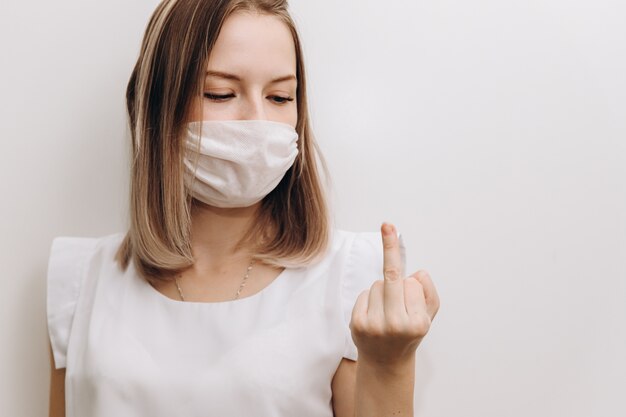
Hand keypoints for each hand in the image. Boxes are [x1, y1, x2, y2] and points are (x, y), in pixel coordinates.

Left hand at [349, 222, 439, 366]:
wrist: (386, 363)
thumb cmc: (409, 334)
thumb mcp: (429, 316)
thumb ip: (428, 293)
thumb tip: (415, 272)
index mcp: (417, 323)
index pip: (411, 284)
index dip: (412, 283)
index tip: (392, 231)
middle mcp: (396, 325)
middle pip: (391, 279)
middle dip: (390, 251)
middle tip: (387, 225)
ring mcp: (374, 326)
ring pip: (377, 285)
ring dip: (383, 290)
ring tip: (387, 311)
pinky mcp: (357, 324)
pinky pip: (365, 294)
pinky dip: (370, 298)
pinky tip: (375, 314)